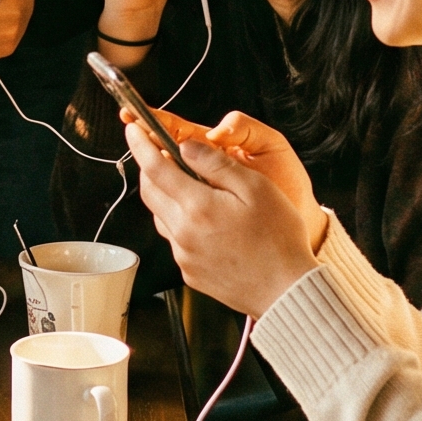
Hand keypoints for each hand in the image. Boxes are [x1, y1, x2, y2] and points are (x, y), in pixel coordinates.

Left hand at [126, 108, 328, 317]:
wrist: (287, 291)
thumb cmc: (279, 240)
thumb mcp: (256, 188)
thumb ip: (217, 164)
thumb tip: (187, 146)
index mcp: (198, 207)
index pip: (154, 167)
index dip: (140, 144)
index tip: (134, 130)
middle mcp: (183, 232)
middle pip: (150, 191)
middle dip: (149, 168)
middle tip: (160, 153)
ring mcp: (184, 255)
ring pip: (160, 215)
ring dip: (165, 195)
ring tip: (188, 186)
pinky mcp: (190, 272)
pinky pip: (174, 240)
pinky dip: (179, 222)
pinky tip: (203, 219)